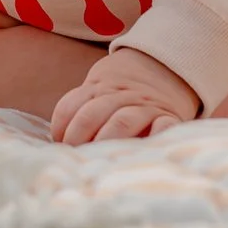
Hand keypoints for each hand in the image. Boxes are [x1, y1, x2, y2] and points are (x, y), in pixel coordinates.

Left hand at [49, 48, 198, 144]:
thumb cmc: (122, 90)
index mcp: (98, 87)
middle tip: (74, 158)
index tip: (58, 145)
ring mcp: (145, 107)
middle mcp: (120, 96)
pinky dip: (154, 139)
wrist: (165, 66)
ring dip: (106, 141)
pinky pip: (163, 127)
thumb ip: (81, 109)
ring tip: (99, 161)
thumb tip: (58, 144)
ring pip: (122, 122)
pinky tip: (142, 154)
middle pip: (91, 114)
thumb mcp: (99, 88)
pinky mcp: (169, 117)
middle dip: (77, 138)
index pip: (70, 105)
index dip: (60, 127)